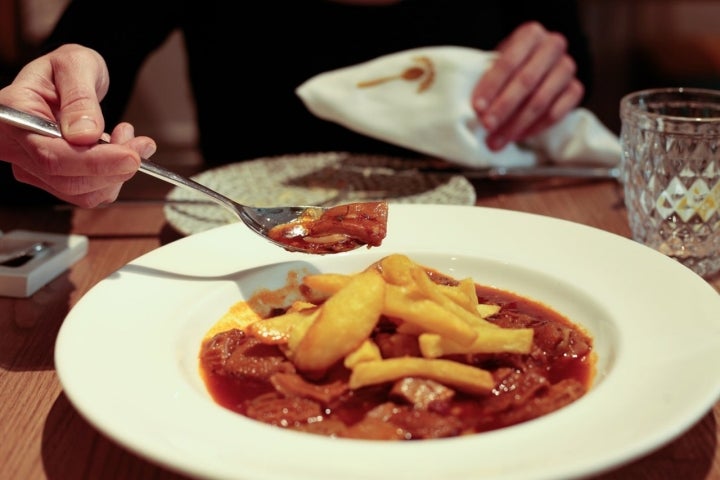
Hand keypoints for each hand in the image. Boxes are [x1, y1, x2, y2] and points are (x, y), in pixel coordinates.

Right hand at [0, 44, 155, 206]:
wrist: (67, 78)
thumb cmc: (65, 67)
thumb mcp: (76, 65)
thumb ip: (80, 98)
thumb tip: (84, 135)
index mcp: (13, 115)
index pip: (51, 155)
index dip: (94, 162)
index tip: (131, 156)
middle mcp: (17, 147)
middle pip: (67, 179)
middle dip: (113, 168)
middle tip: (142, 145)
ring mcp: (33, 166)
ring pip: (81, 192)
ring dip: (117, 173)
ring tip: (131, 140)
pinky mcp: (53, 177)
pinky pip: (88, 192)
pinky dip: (114, 176)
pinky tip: (121, 151)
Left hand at [471, 21, 583, 150]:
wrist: (538, 64)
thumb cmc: (511, 64)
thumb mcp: (497, 62)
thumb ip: (489, 79)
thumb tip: (478, 111)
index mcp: (531, 34)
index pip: (509, 62)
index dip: (491, 87)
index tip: (477, 108)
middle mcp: (553, 46)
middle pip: (526, 81)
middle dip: (503, 108)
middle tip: (487, 127)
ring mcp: (567, 68)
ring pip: (541, 101)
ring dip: (516, 125)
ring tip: (497, 141)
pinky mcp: (575, 89)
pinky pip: (556, 114)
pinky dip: (534, 128)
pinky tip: (517, 137)